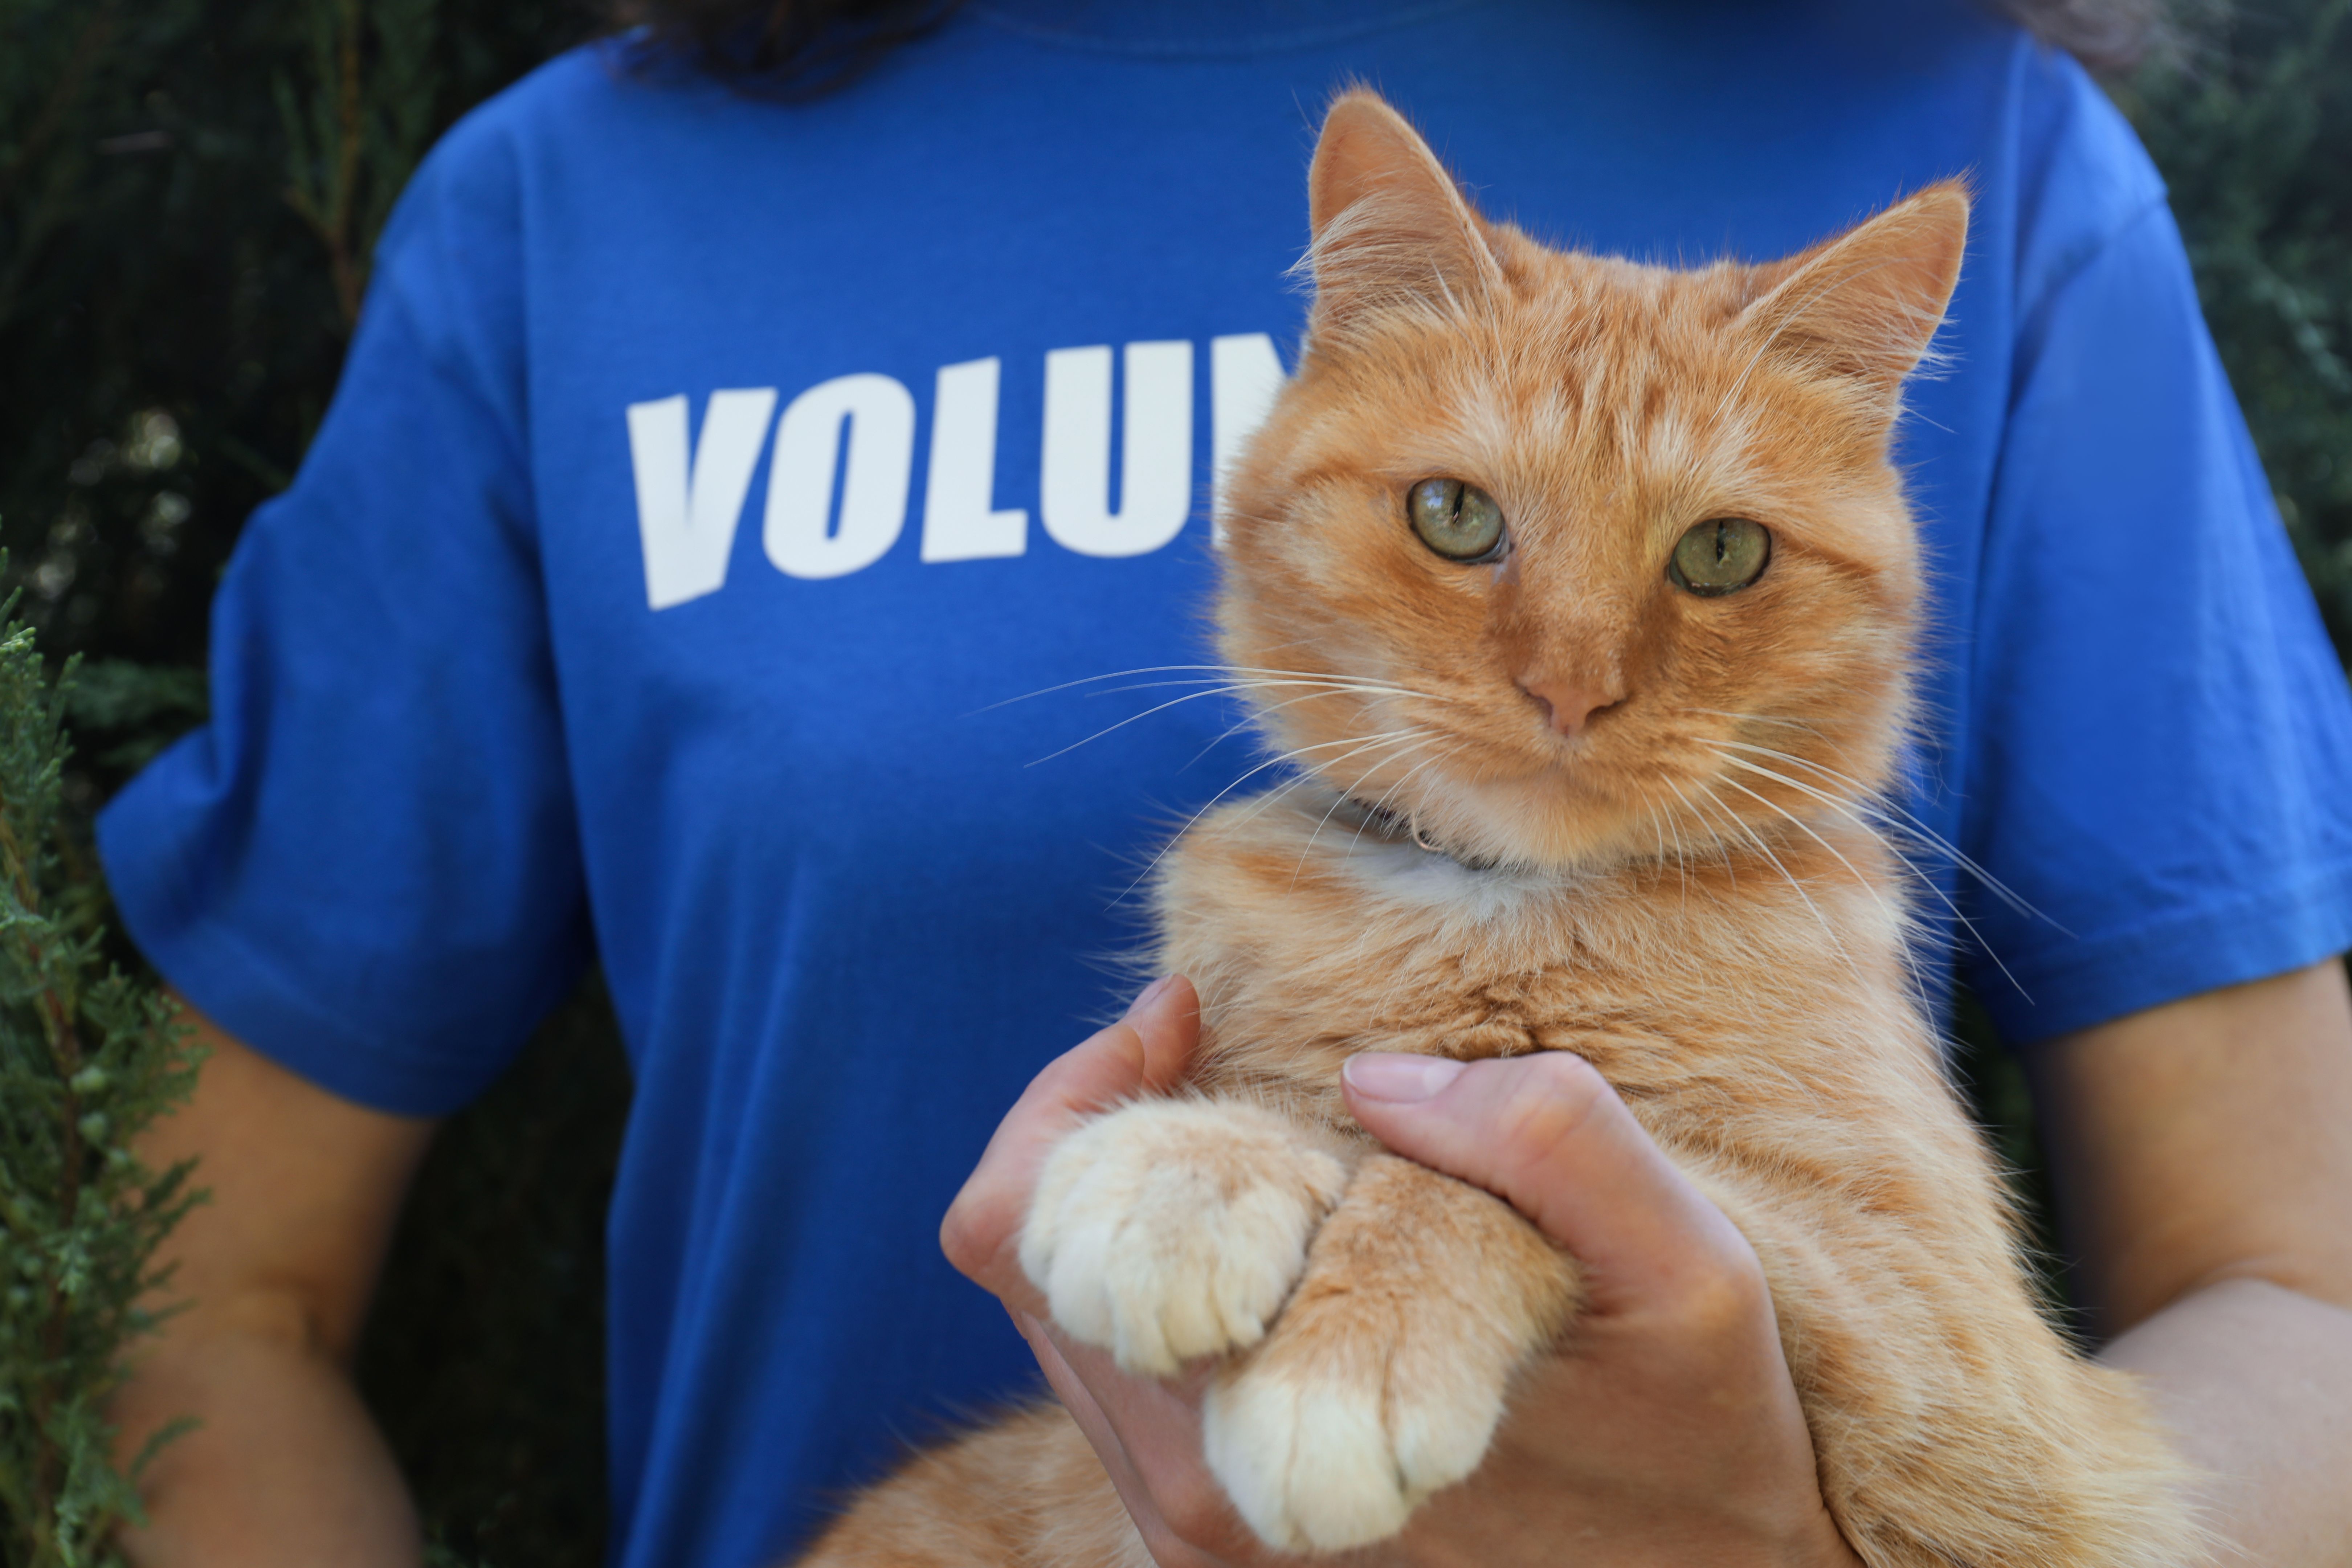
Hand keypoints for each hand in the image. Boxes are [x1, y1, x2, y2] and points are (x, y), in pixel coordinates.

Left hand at [940, 978, 1861, 1567]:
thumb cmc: (1696, 1423)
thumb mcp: (1686, 1270)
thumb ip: (1551, 1147)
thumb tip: (1371, 1077)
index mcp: (1293, 1421)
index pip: (1032, 1230)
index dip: (1075, 1095)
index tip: (1182, 1012)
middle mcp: (1211, 1497)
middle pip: (1030, 1268)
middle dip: (1112, 1141)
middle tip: (1222, 1055)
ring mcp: (1200, 1533)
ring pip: (1061, 1325)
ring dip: (1138, 1213)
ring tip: (1266, 1148)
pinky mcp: (1213, 1549)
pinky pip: (1112, 1380)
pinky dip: (1165, 1283)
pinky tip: (1276, 1236)